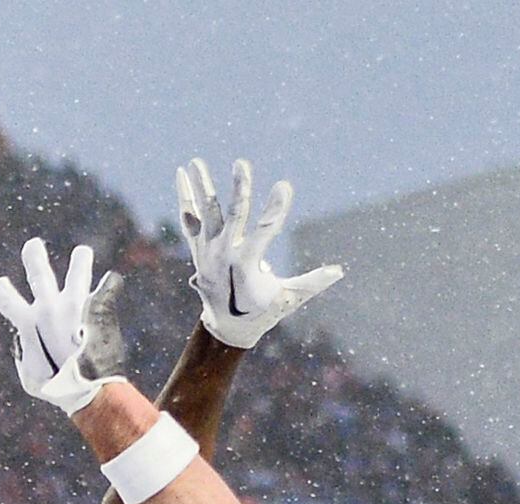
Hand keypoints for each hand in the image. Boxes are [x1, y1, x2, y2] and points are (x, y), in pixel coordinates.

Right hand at [0, 238, 127, 416]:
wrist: (87, 387)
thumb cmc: (57, 388)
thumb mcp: (32, 379)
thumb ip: (26, 360)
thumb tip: (28, 347)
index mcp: (28, 321)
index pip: (7, 298)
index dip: (4, 292)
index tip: (3, 286)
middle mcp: (50, 305)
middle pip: (39, 273)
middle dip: (34, 257)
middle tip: (33, 246)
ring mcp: (76, 303)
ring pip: (78, 272)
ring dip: (80, 261)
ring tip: (82, 253)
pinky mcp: (100, 306)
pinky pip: (109, 288)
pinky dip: (110, 286)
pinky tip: (112, 282)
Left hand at [178, 157, 341, 348]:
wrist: (227, 327)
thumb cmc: (263, 310)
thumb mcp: (289, 298)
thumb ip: (312, 283)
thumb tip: (339, 271)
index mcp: (247, 266)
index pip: (265, 231)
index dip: (276, 208)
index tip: (284, 185)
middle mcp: (224, 256)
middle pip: (233, 216)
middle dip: (240, 189)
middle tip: (242, 164)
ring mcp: (207, 252)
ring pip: (204, 213)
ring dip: (201, 186)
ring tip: (195, 161)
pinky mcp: (198, 249)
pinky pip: (189, 220)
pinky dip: (184, 197)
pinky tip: (180, 174)